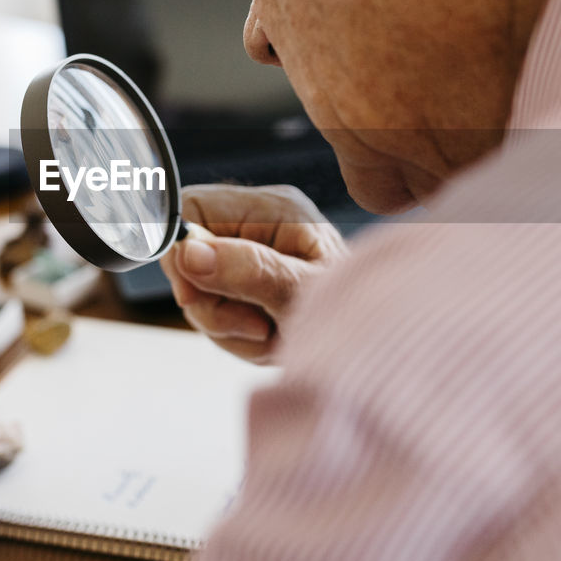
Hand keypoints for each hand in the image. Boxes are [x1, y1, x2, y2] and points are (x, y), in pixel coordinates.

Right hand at [160, 185, 347, 363]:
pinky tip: (266, 338)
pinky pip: (214, 309)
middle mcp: (260, 223)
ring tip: (269, 336)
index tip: (196, 297)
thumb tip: (190, 251)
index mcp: (275, 209)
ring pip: (198, 291)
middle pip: (188, 256)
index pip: (191, 209)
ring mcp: (253, 254)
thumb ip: (248, 271)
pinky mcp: (250, 283)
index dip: (182, 256)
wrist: (378, 351)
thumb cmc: (355, 317)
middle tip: (254, 326)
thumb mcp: (300, 296)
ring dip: (226, 326)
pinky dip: (234, 334)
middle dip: (212, 304)